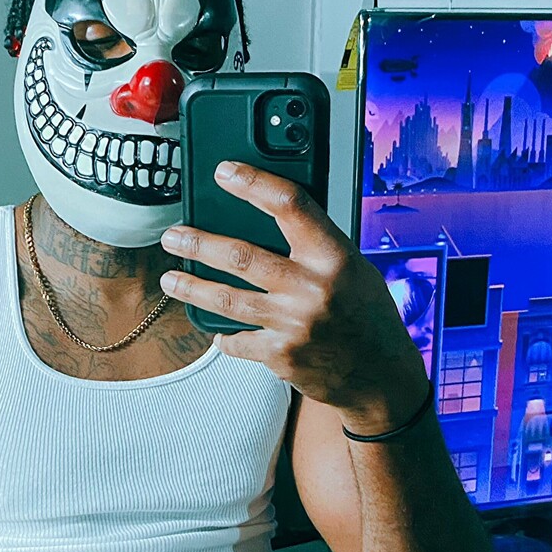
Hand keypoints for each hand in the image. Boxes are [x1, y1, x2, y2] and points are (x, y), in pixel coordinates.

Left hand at [159, 162, 428, 432]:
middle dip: (200, 244)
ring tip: (170, 278)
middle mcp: (313, 288)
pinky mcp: (280, 356)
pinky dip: (224, 336)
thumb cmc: (368, 318)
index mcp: (335, 257)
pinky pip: (238, 341)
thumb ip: (316, 248)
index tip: (225, 172)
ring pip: (228, 300)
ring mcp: (294, 325)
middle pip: (242, 257)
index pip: (291, 206)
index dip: (254, 184)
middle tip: (173, 236)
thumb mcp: (355, 270)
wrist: (381, 378)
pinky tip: (214, 331)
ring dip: (193, 288)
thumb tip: (265, 219)